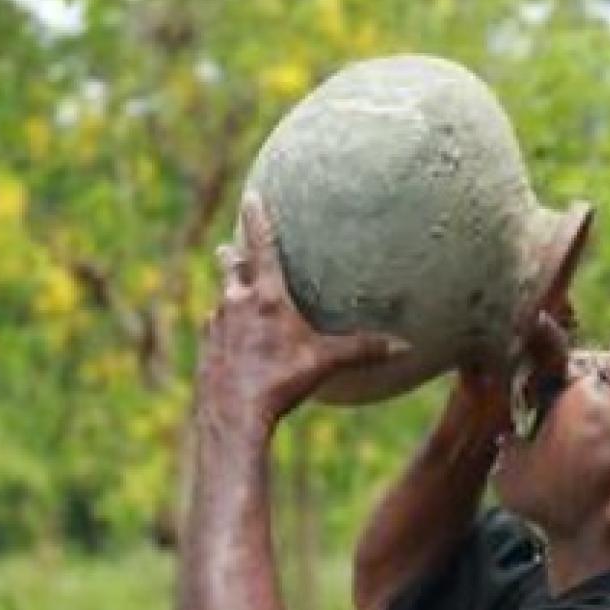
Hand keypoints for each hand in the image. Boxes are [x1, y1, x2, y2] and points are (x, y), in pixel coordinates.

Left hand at [199, 191, 407, 431]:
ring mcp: (215, 325)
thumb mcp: (325, 363)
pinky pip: (214, 331)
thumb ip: (362, 350)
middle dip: (231, 256)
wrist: (232, 413)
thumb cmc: (281, 382)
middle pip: (232, 269)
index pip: (262, 246)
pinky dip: (221, 329)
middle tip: (226, 246)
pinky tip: (226, 343)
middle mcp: (235, 303)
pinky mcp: (205, 349)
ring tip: (231, 300)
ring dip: (227, 297)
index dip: (256, 219)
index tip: (250, 197)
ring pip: (221, 301)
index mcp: (266, 297)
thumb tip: (405, 347)